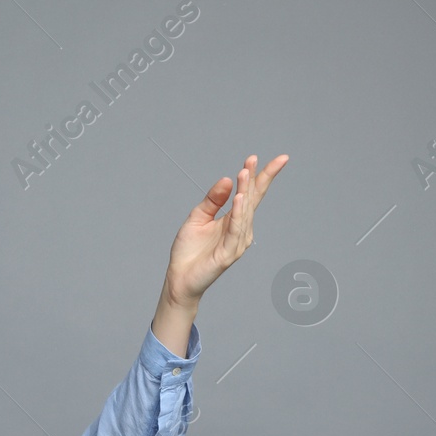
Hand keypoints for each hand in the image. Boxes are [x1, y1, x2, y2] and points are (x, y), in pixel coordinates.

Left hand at [163, 153, 288, 307]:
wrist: (179, 278)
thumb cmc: (189, 250)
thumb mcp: (198, 217)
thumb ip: (212, 200)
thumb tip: (227, 179)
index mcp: (233, 220)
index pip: (249, 195)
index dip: (255, 176)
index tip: (256, 157)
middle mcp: (240, 230)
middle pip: (251, 200)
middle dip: (255, 178)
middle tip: (255, 158)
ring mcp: (237, 242)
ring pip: (244, 212)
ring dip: (245, 191)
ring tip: (244, 171)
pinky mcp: (228, 254)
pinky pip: (235, 230)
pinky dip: (238, 213)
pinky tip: (239, 198)